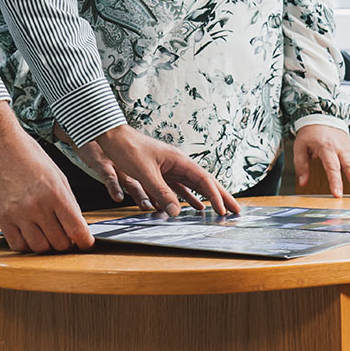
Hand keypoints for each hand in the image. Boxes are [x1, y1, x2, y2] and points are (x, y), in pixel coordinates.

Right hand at [0, 102, 92, 252]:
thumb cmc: (29, 156)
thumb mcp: (58, 176)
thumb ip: (68, 203)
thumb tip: (77, 226)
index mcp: (56, 194)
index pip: (77, 230)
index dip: (85, 241)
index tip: (85, 243)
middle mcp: (38, 206)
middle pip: (59, 243)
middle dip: (67, 243)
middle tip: (66, 236)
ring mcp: (19, 214)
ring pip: (40, 248)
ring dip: (47, 245)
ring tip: (47, 234)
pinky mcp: (2, 219)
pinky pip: (18, 246)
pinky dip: (27, 245)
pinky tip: (30, 234)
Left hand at [91, 125, 241, 215]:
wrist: (112, 137)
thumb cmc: (129, 149)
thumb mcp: (145, 173)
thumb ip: (161, 193)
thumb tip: (176, 213)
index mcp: (179, 160)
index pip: (204, 180)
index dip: (216, 197)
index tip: (224, 212)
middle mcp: (179, 164)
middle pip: (205, 182)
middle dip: (221, 197)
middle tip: (236, 211)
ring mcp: (171, 169)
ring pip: (194, 186)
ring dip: (208, 198)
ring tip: (221, 211)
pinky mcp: (161, 173)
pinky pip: (180, 188)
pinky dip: (190, 198)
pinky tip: (194, 207)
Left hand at [294, 124, 349, 197]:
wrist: (322, 117)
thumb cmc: (310, 135)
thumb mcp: (300, 147)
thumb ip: (301, 166)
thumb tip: (303, 183)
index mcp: (325, 146)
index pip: (332, 166)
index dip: (336, 181)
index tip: (338, 194)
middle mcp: (340, 147)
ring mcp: (348, 148)